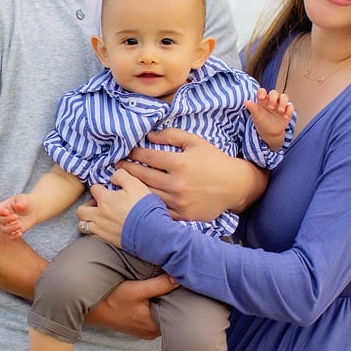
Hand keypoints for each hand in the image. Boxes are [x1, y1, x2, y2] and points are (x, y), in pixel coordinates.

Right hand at [0, 195, 36, 238]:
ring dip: (11, 228)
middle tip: (16, 217)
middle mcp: (4, 217)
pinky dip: (14, 236)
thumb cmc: (25, 202)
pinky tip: (20, 232)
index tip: (7, 212)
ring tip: (20, 224)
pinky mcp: (14, 231)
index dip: (1, 212)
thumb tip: (18, 206)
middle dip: (7, 220)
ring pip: (4, 230)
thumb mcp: (23, 199)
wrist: (32, 210)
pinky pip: (11, 237)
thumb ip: (21, 201)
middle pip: (0, 220)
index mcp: (4, 207)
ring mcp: (8, 225)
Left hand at [77, 169, 154, 247]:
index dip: (100, 187)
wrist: (152, 232)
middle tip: (97, 204)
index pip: (94, 188)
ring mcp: (101, 230)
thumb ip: (122, 176)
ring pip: (83, 225)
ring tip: (97, 218)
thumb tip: (113, 175)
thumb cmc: (144, 207)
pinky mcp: (107, 241)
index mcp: (105, 200)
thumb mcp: (136, 184)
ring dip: (87, 220)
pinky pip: (92, 236)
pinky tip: (104, 228)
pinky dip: (95, 231)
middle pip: (81, 210)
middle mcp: (99, 215)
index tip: (106, 189)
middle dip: (87, 205)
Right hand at [83, 273, 178, 339]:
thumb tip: (178, 278)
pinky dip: (153, 305)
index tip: (182, 283)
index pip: (176, 311)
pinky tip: (151, 295)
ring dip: (161, 301)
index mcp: (154, 325)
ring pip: (160, 313)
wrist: (89, 309)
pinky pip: (152, 315)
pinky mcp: (138, 326)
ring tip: (162, 287)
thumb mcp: (135, 290)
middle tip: (173, 282)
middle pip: (169, 313)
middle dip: (172, 298)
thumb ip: (159, 285)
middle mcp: (151, 332)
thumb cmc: (111, 300)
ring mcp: (144, 330)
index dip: (180, 296)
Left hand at [115, 127, 266, 220]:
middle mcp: (177, 184)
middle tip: (115, 168)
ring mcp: (179, 202)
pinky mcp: (183, 215)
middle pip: (143, 177)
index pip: (147, 158)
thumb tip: (149, 135)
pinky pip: (160, 211)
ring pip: (148, 196)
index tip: (124, 153)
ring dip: (132, 190)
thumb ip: (172, 135)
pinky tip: (138, 202)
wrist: (235, 185)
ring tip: (121, 185)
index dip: (133, 154)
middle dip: (126, 171)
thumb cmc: (214, 160)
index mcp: (179, 163)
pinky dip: (147, 206)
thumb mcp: (195, 141)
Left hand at [246, 88, 294, 150]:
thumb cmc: (262, 123)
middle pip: (274, 92)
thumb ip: (252, 108)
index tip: (262, 98)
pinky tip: (286, 117)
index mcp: (263, 100)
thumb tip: (246, 102)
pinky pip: (291, 106)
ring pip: (284, 97)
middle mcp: (272, 100)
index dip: (262, 92)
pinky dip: (289, 110)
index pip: (262, 91)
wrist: (270, 133)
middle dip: (273, 98)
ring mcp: (280, 105)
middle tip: (271, 107)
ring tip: (280, 111)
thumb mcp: (256, 116)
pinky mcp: (287, 110)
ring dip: (283, 102)